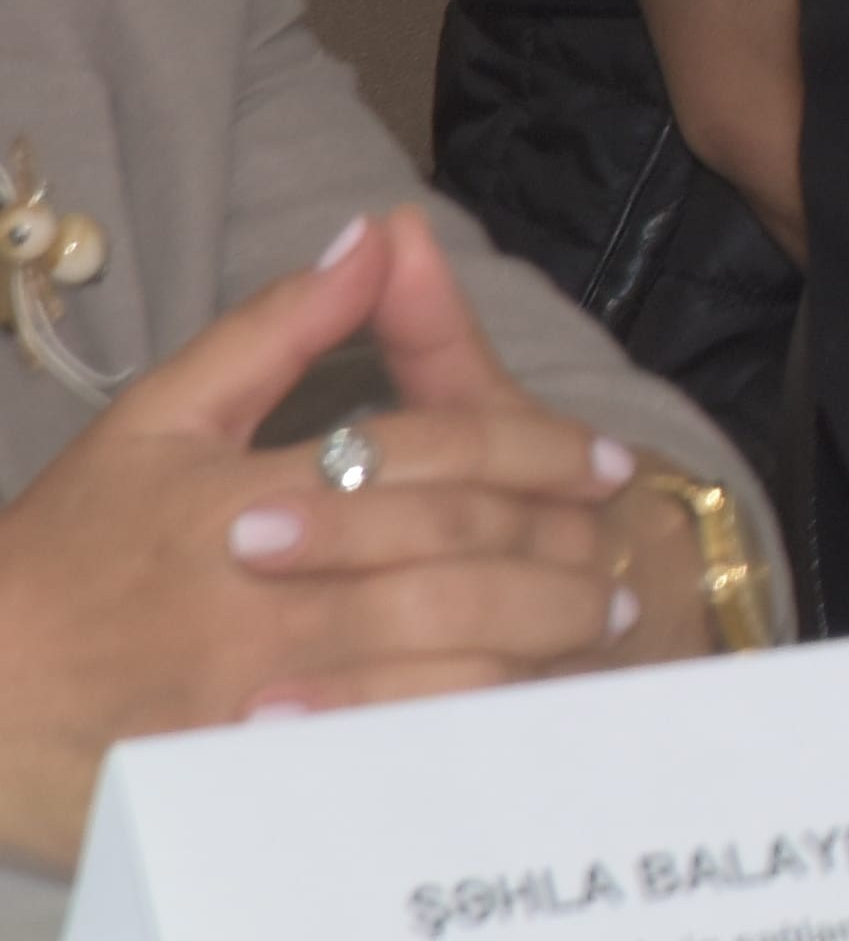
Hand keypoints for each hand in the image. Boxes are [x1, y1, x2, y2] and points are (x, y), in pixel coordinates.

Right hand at [0, 213, 645, 876]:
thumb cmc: (67, 551)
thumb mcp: (159, 418)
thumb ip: (276, 330)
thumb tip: (380, 234)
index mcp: (240, 494)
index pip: (427, 453)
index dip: (535, 450)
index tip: (604, 463)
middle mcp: (253, 595)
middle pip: (448, 555)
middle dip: (555, 553)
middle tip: (620, 555)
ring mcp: (248, 695)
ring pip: (433, 658)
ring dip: (534, 638)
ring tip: (595, 624)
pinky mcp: (242, 775)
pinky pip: (381, 750)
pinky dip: (460, 721)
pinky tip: (517, 704)